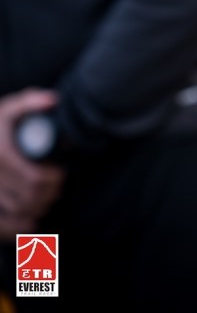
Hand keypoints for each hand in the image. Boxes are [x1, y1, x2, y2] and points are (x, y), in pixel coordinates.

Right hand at [0, 90, 64, 239]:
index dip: (53, 180)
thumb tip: (53, 100)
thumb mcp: (9, 108)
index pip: (34, 179)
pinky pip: (4, 226)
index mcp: (1, 155)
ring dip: (38, 207)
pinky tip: (32, 220)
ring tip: (48, 196)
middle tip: (58, 185)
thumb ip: (31, 101)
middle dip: (50, 193)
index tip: (60, 173)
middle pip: (29, 198)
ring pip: (18, 212)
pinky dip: (20, 227)